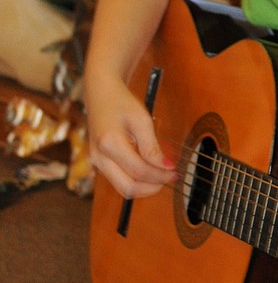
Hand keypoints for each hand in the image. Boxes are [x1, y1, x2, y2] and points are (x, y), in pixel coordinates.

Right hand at [86, 78, 175, 199]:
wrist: (101, 94)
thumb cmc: (122, 103)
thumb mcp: (142, 120)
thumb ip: (152, 147)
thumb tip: (167, 167)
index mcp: (109, 143)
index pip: (139, 171)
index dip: (160, 175)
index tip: (175, 172)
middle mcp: (99, 157)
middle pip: (127, 188)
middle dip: (152, 187)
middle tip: (170, 178)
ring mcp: (96, 162)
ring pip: (123, 188)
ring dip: (145, 186)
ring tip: (162, 175)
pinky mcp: (98, 163)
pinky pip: (119, 180)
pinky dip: (136, 180)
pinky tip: (150, 170)